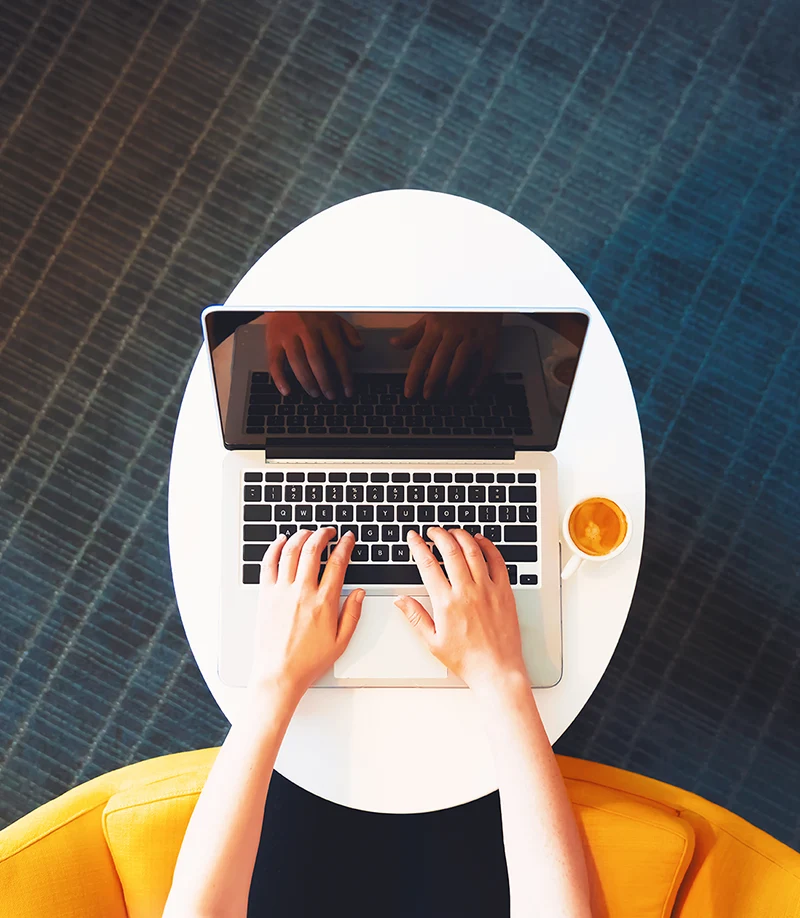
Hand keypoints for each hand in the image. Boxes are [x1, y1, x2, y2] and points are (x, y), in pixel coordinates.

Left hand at [250, 529, 364, 697]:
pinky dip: (275, 548)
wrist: (279, 674)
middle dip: (323, 534)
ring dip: (301, 536)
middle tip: (328, 531)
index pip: (337, 564)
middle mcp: (302, 593)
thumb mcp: (341, 641)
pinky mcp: (265, 595)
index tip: (347, 539)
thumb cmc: (308, 661)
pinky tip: (281, 541)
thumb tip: (360, 592)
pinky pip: (269, 564)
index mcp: (324, 603)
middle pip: (313, 550)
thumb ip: (353, 614)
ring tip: (308, 532)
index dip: (345, 546)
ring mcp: (282, 592)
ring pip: (291, 552)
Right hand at [264, 312, 363, 398]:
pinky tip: (287, 390)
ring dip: (307, 382)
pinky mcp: (273, 341)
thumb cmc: (310, 311)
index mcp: (324, 325)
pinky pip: (275, 362)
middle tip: (330, 395)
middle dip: (325, 381)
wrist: (283, 298)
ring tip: (314, 393)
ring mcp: (289, 336)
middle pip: (317, 360)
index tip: (348, 390)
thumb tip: (360, 348)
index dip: (344, 375)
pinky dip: (280, 379)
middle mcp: (307, 330)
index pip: (338, 354)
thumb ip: (348, 332)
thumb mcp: (333, 317)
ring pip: (298, 363)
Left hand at [389, 313, 500, 398]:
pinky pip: (485, 363)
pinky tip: (471, 391)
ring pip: (461, 363)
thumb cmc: (455, 307)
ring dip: (452, 382)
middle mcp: (454, 332)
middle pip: (440, 362)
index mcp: (437, 327)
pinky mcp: (490, 340)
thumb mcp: (431, 316)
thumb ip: (413, 333)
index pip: (422, 355)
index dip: (414, 375)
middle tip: (427, 396)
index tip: (410, 391)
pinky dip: (479, 379)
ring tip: (446, 395)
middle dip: (432, 382)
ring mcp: (473, 337)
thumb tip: (394, 343)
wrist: (483, 293)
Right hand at [394, 528, 528, 690]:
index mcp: (446, 603)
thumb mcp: (432, 641)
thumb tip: (401, 600)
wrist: (496, 670)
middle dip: (439, 535)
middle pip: (451, 551)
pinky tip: (480, 541)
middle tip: (433, 531)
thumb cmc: (467, 659)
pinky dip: (488, 546)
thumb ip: (415, 616)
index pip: (428, 565)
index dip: (418, 547)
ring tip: (453, 532)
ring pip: (473, 551)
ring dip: (461, 536)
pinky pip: (497, 561)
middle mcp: (467, 591)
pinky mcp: (504, 591)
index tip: (414, 538)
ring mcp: (487, 589)